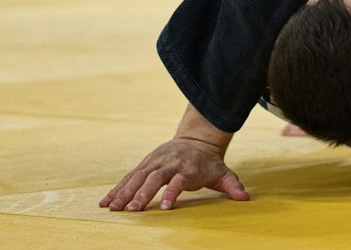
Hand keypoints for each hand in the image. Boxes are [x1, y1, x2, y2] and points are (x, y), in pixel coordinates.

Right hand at [100, 136, 249, 210]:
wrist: (197, 140)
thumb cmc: (209, 163)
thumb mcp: (223, 173)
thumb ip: (232, 186)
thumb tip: (245, 197)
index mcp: (187, 168)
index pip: (179, 181)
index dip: (173, 193)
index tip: (166, 207)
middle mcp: (169, 164)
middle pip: (154, 179)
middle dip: (142, 194)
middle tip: (132, 210)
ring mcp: (155, 163)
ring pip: (137, 177)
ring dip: (124, 192)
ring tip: (112, 208)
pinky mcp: (145, 164)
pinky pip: (129, 177)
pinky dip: (117, 188)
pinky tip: (105, 201)